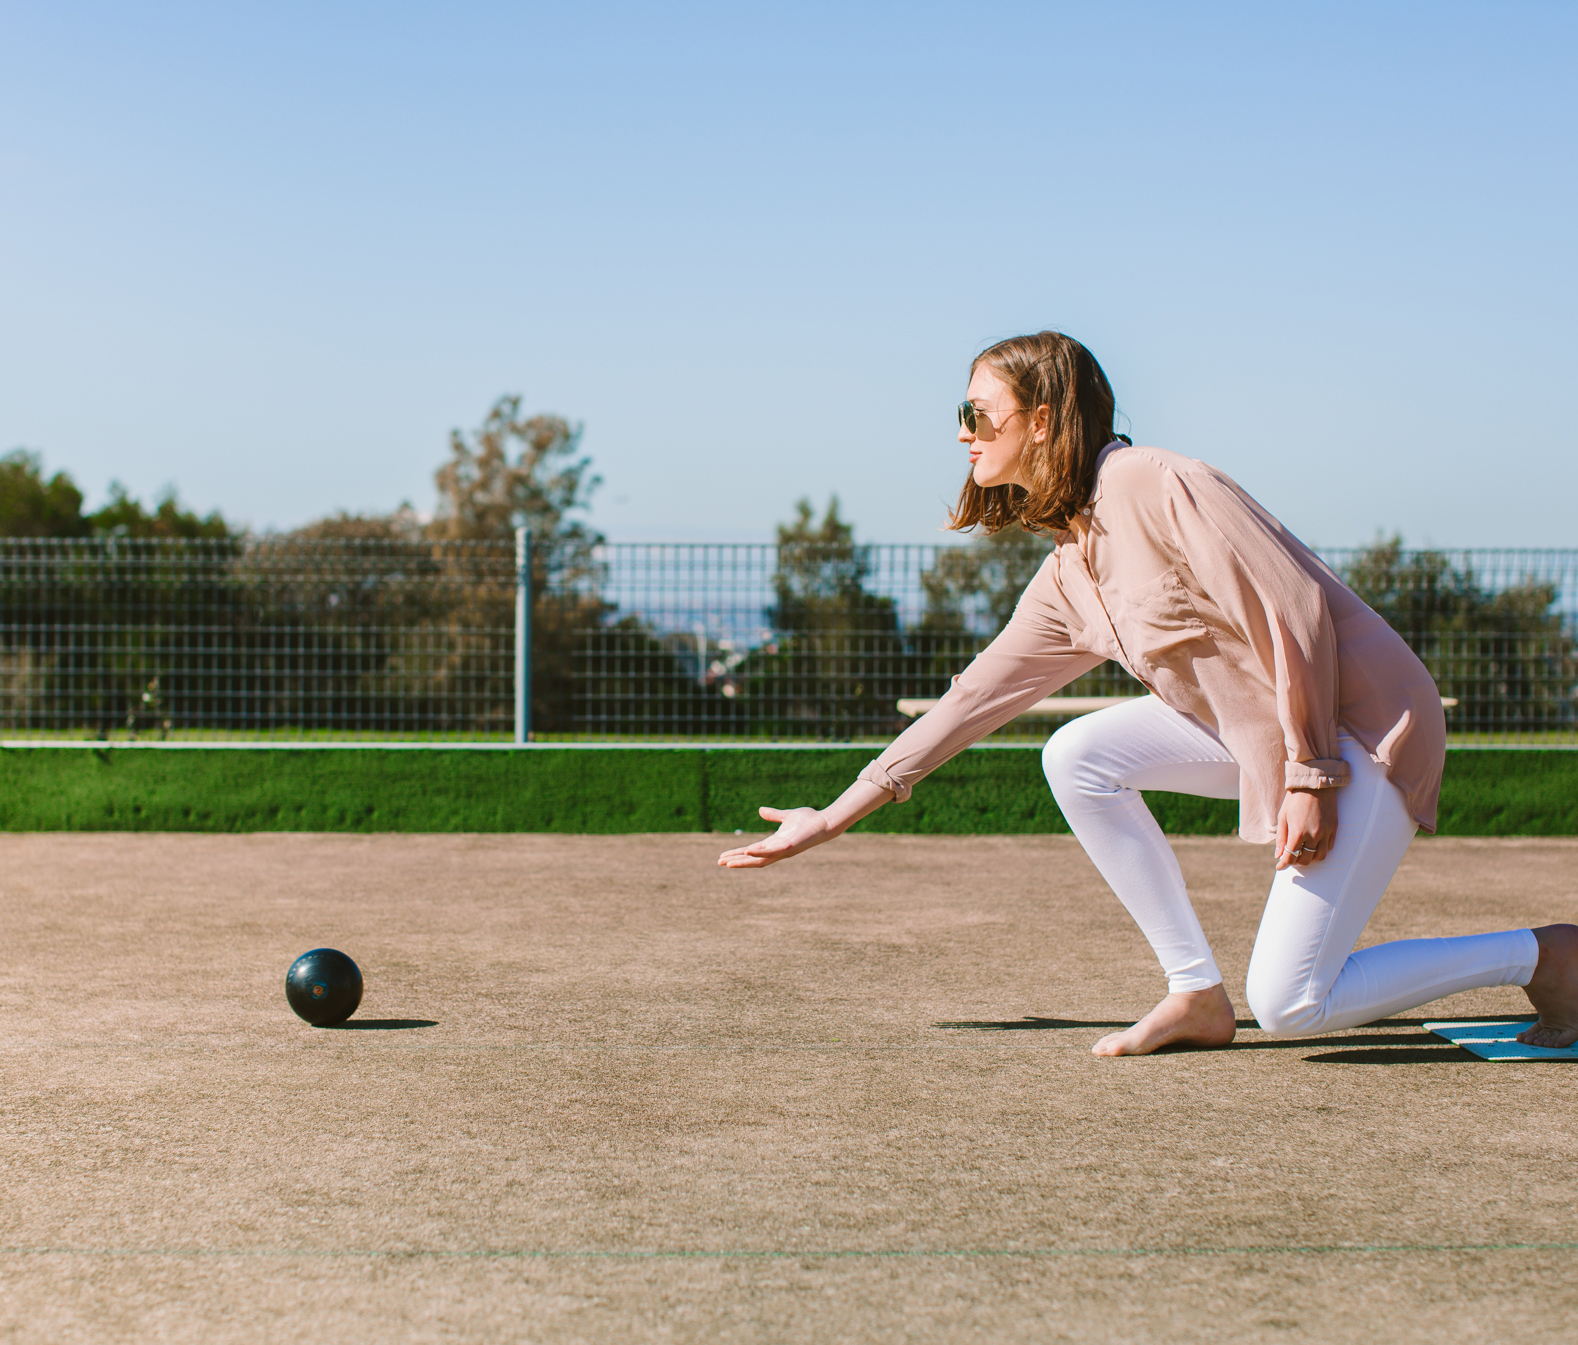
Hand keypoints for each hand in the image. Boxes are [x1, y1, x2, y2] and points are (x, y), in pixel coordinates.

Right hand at [717, 806, 831, 868]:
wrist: (825, 822)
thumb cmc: (809, 820)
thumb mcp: (786, 816)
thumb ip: (773, 815)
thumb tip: (760, 810)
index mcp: (774, 843)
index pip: (751, 851)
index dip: (737, 854)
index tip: (723, 856)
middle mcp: (777, 849)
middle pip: (752, 859)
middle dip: (736, 861)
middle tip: (719, 862)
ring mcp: (783, 850)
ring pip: (759, 860)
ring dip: (743, 862)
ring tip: (728, 863)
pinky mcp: (790, 846)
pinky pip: (772, 852)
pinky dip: (759, 853)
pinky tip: (747, 852)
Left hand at [1276, 787, 1337, 869]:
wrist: (1314, 785)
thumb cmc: (1294, 800)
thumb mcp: (1283, 817)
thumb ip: (1281, 838)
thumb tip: (1278, 856)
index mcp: (1298, 832)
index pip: (1291, 857)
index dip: (1283, 865)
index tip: (1279, 867)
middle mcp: (1314, 835)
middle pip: (1306, 860)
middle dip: (1296, 862)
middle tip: (1291, 858)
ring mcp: (1326, 832)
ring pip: (1320, 856)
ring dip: (1310, 859)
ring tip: (1303, 854)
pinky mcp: (1334, 828)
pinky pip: (1330, 847)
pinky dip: (1321, 850)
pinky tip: (1314, 846)